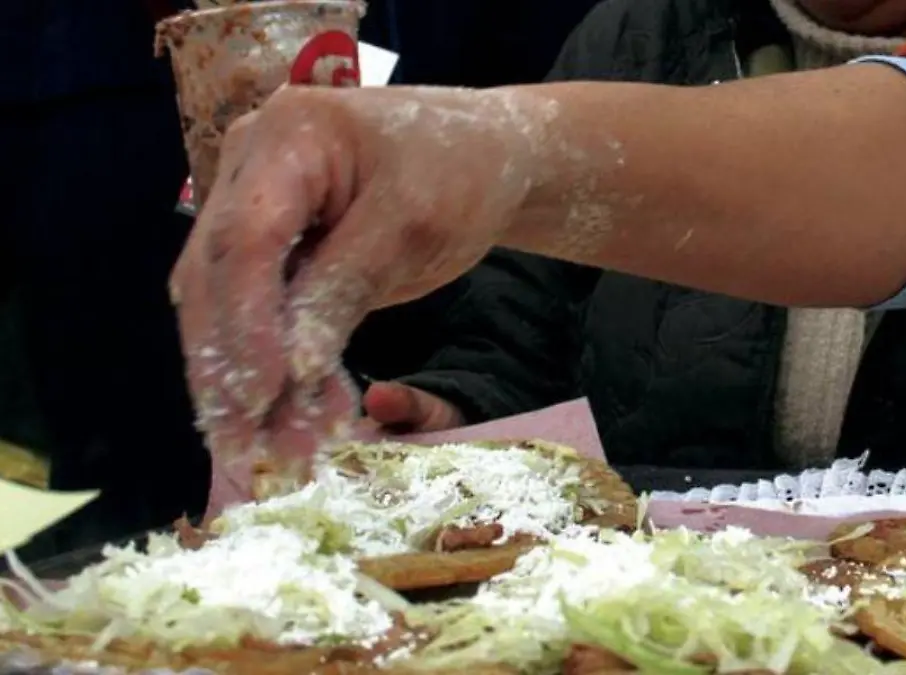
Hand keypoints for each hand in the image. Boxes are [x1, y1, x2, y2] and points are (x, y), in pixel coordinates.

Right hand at [170, 85, 554, 511]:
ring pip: (223, 303)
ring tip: (269, 453)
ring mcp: (254, 207)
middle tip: (243, 449)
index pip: (246, 238)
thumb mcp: (413, 227)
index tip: (260, 394)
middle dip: (227, 368)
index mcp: (286, 137)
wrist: (485, 154)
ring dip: (244, 382)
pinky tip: (294, 420)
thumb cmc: (458, 172)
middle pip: (215, 275)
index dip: (246, 321)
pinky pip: (259, 312)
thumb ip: (346, 288)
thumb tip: (289, 370)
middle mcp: (250, 168)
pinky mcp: (274, 249)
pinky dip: (276, 369)